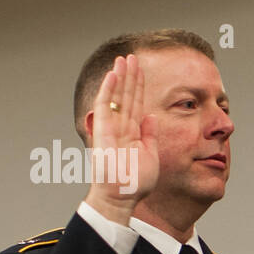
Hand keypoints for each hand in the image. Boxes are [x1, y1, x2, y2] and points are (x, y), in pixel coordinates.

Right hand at [83, 53, 158, 224]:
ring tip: (123, 59)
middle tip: (131, 57)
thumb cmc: (135, 182)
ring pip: (116, 97)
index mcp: (132, 133)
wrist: (122, 196)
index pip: (136, 104)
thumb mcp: (150, 155)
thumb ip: (150, 135)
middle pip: (126, 96)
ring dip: (119, 78)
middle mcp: (121, 128)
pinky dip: (108, 91)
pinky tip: (113, 75)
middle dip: (129, 76)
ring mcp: (111, 128)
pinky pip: (104, 108)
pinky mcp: (102, 131)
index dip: (138, 86)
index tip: (141, 69)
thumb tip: (151, 116)